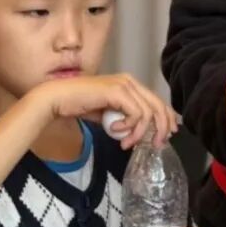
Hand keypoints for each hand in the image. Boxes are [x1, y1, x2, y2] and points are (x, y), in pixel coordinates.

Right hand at [33, 74, 177, 148]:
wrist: (58, 99)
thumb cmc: (80, 106)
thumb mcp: (109, 115)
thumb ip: (125, 120)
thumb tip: (141, 133)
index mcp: (130, 85)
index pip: (157, 101)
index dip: (167, 119)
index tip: (167, 136)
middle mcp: (130, 82)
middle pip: (159, 106)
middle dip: (161, 128)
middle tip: (155, 145)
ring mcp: (124, 85)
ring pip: (148, 113)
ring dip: (139, 133)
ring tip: (125, 143)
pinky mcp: (117, 91)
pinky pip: (136, 114)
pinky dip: (129, 127)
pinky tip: (115, 131)